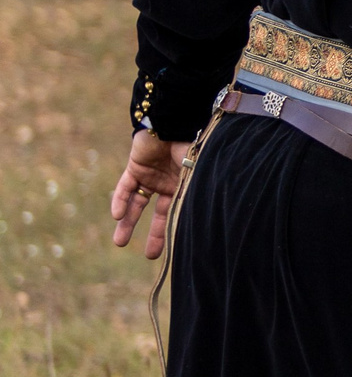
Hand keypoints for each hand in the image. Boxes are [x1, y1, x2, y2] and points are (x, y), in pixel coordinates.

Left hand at [110, 130, 185, 259]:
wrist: (175, 120)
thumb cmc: (193, 146)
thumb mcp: (197, 175)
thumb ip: (196, 195)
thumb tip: (208, 223)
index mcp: (186, 185)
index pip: (177, 213)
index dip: (172, 232)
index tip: (169, 253)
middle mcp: (168, 183)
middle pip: (158, 214)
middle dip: (153, 234)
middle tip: (150, 256)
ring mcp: (151, 176)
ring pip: (138, 204)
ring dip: (128, 223)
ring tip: (119, 243)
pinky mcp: (135, 167)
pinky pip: (126, 187)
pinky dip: (121, 200)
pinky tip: (117, 215)